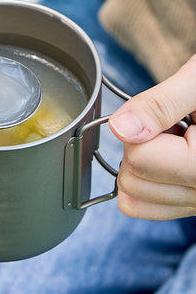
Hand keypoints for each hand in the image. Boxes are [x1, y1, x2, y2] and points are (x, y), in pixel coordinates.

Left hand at [109, 55, 195, 219]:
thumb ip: (159, 105)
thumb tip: (120, 128)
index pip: (140, 160)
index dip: (142, 128)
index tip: (168, 115)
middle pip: (133, 181)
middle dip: (142, 146)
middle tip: (174, 125)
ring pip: (135, 198)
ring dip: (146, 161)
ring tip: (179, 137)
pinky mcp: (193, 204)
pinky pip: (147, 205)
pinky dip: (150, 177)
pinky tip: (177, 152)